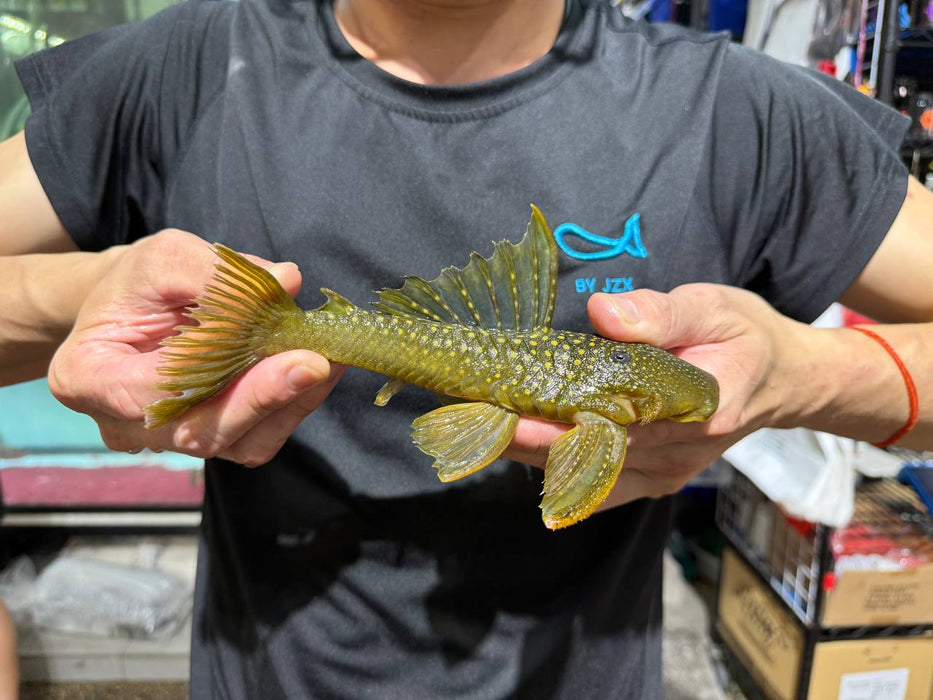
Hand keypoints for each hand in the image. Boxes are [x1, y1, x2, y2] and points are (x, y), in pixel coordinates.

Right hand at [48, 230, 343, 465]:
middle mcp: (127, 425)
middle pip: (204, 432)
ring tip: (328, 357)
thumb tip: (285, 279)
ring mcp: (171, 441)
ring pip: (240, 442)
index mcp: (90, 378)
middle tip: (319, 363)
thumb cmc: (138, 284)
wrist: (135, 309)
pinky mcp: (213, 440)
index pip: (161, 394)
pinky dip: (294, 404)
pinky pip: (258, 437)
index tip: (293, 361)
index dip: (232, 385)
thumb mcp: (164, 259)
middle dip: (268, 398)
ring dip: (291, 402)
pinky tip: (318, 369)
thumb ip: (217, 272)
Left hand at [505, 284, 804, 505]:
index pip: (606, 421)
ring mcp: (665, 473)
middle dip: (523, 441)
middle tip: (467, 422)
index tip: (497, 412)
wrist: (783, 381)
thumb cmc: (744, 337)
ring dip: (531, 458)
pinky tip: (518, 452)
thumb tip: (602, 312)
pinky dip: (558, 472)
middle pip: (585, 455)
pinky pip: (599, 487)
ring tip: (479, 433)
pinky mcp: (656, 479)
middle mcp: (675, 454)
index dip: (547, 422)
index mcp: (692, 410)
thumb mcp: (714, 307)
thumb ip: (660, 313)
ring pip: (585, 476)